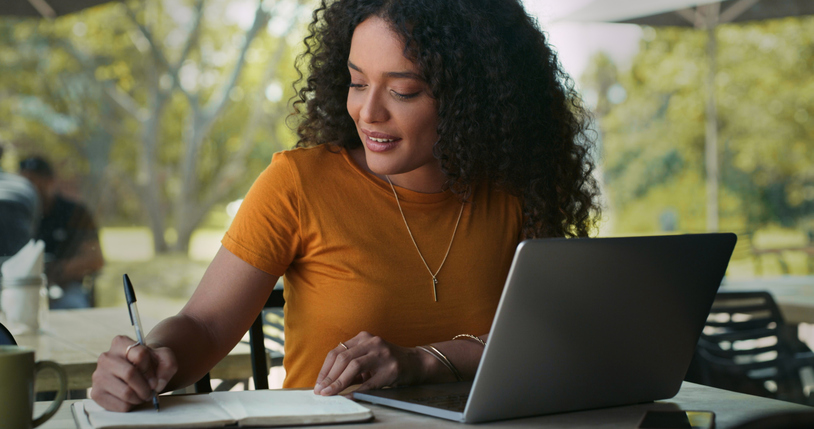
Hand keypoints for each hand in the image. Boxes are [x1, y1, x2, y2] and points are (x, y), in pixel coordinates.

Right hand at [90, 335, 177, 411]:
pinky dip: (131, 405)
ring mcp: (98, 376)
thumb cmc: (150, 363)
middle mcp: (106, 357)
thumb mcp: (164, 357)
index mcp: (120, 343)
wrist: (138, 373)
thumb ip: (168, 363)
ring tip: (142, 395)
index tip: (154, 377)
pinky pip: (119, 406)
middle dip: (146, 386)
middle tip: (150, 391)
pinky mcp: (96, 394)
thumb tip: (158, 383)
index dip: (151, 370)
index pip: (140, 355)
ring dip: (140, 397)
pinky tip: (131, 399)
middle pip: (130, 374)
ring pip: (126, 392)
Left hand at [313, 331, 431, 395]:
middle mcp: (372, 342)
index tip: (318, 383)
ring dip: (339, 382)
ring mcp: (382, 354)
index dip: (325, 369)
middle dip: (329, 376)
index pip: (337, 352)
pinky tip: (349, 397)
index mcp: (363, 338)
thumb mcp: (367, 358)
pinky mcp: (391, 369)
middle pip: (343, 358)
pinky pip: (369, 382)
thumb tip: (327, 382)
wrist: (415, 363)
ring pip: (353, 366)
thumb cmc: (387, 362)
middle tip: (321, 391)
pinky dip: (357, 390)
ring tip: (330, 393)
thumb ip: (350, 366)